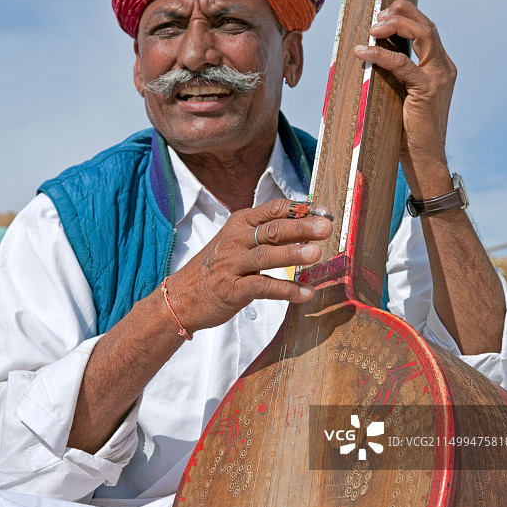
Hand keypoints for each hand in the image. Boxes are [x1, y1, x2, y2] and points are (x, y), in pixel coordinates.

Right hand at [165, 198, 332, 333]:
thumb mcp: (236, 242)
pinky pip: (263, 287)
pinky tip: (306, 293)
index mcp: (240, 222)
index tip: (325, 212)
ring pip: (267, 255)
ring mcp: (232, 264)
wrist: (180, 297)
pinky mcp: (232, 289)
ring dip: (293, 254)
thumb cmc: (216, 269)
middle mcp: (236, 239)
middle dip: (301, 228)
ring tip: (317, 253)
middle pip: (273, 230)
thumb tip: (306, 228)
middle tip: (326, 228)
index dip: (301, 209)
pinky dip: (286, 290)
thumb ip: (266, 234)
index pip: (274, 209)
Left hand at [354, 0, 456, 197]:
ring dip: (395, 25)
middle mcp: (444, 68)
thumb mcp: (403, 95)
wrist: (424, 159)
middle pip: (427, 26)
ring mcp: (439, 77)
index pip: (427, 30)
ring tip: (372, 28)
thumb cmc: (409, 132)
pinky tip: (363, 52)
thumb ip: (397, 75)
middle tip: (377, 14)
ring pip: (423, 35)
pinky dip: (381, 54)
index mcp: (441, 67)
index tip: (384, 12)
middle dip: (402, 13)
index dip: (407, 15)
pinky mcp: (428, 89)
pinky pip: (402, 64)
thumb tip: (372, 56)